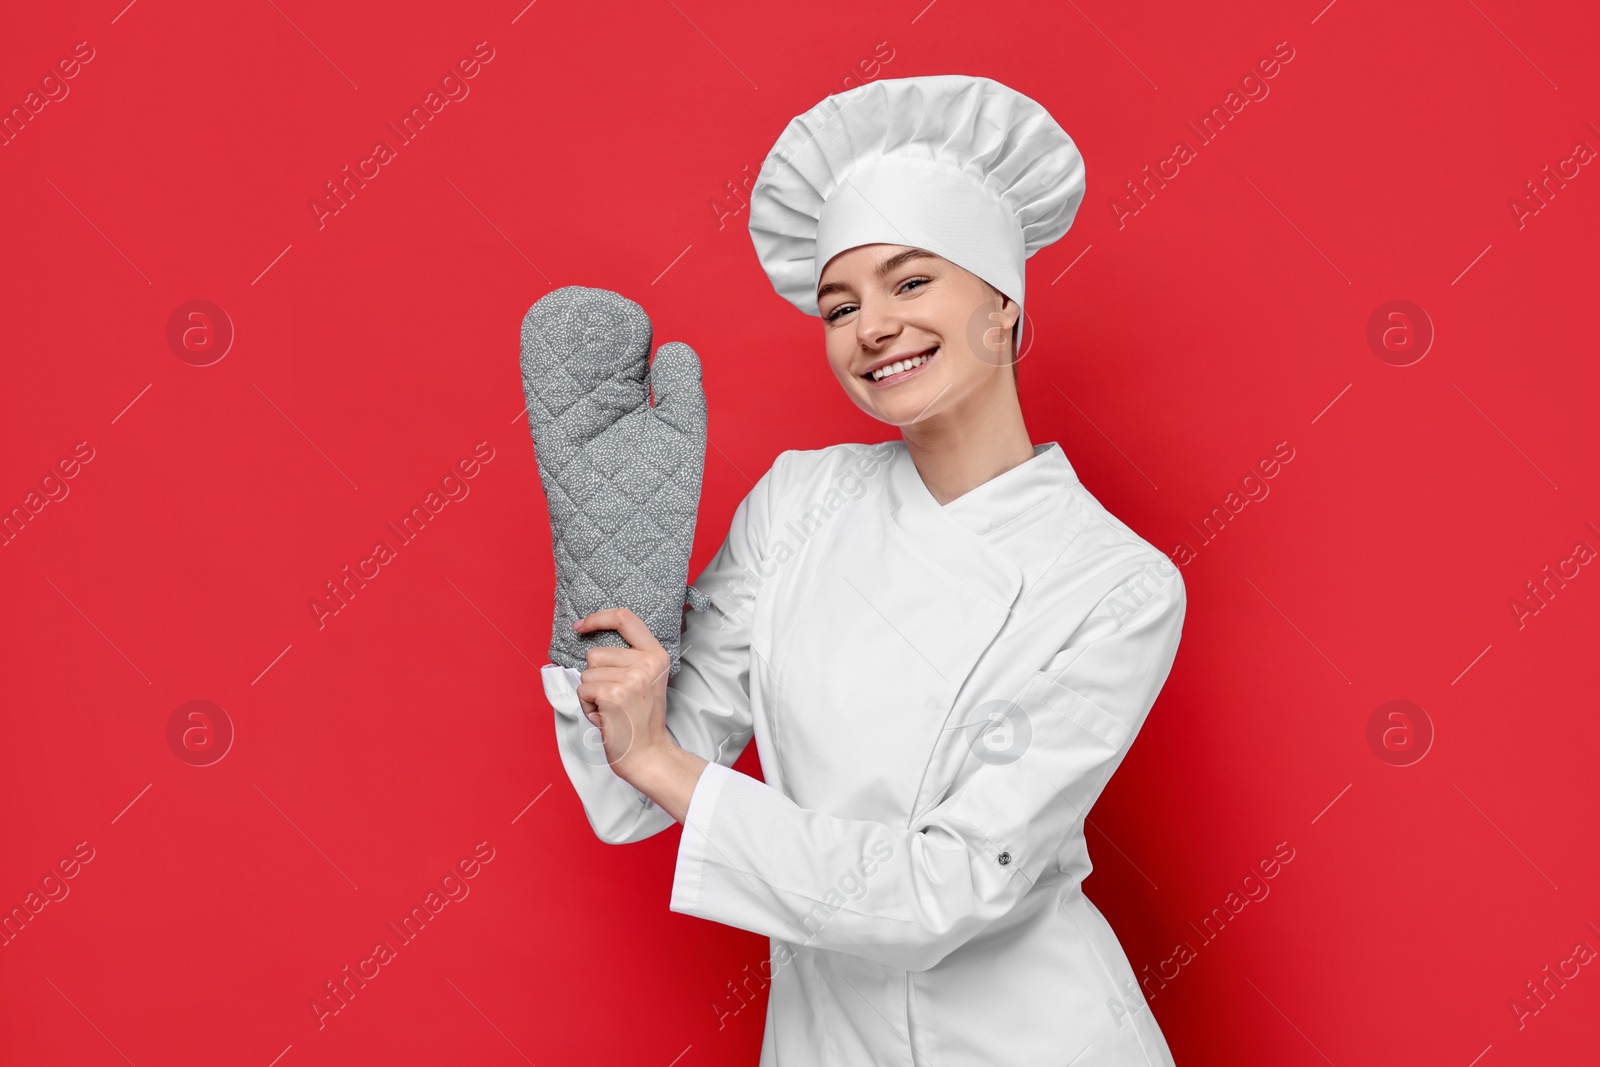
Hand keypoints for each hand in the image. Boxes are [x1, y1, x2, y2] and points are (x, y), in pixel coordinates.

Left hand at [571, 607, 676, 778]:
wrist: (648, 754)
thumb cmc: (640, 720)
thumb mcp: (646, 679)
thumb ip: (629, 657)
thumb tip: (592, 642)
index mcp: (656, 654)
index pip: (624, 618)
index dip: (597, 618)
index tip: (580, 626)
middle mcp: (647, 662)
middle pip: (595, 653)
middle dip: (595, 677)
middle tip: (614, 698)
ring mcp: (631, 678)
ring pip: (586, 674)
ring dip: (591, 694)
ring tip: (611, 709)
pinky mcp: (614, 694)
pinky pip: (583, 691)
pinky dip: (587, 707)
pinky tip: (605, 717)